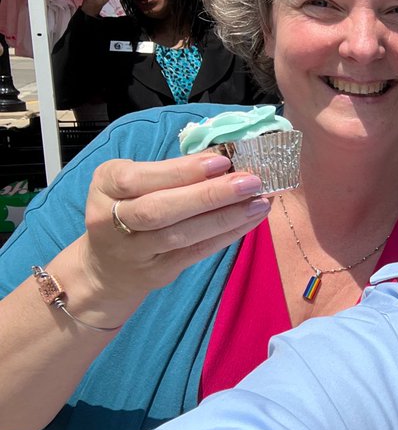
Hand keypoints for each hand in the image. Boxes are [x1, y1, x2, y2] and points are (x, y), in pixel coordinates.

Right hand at [73, 154, 270, 309]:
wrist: (107, 266)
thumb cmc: (129, 209)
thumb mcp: (134, 183)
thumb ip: (169, 172)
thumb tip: (225, 158)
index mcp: (106, 187)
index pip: (138, 178)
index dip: (181, 171)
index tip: (221, 160)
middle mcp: (111, 221)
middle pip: (160, 210)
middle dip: (208, 195)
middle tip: (250, 181)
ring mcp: (135, 251)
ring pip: (181, 235)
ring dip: (225, 217)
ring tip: (259, 201)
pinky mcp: (157, 272)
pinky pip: (197, 252)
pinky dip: (228, 234)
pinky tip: (252, 219)